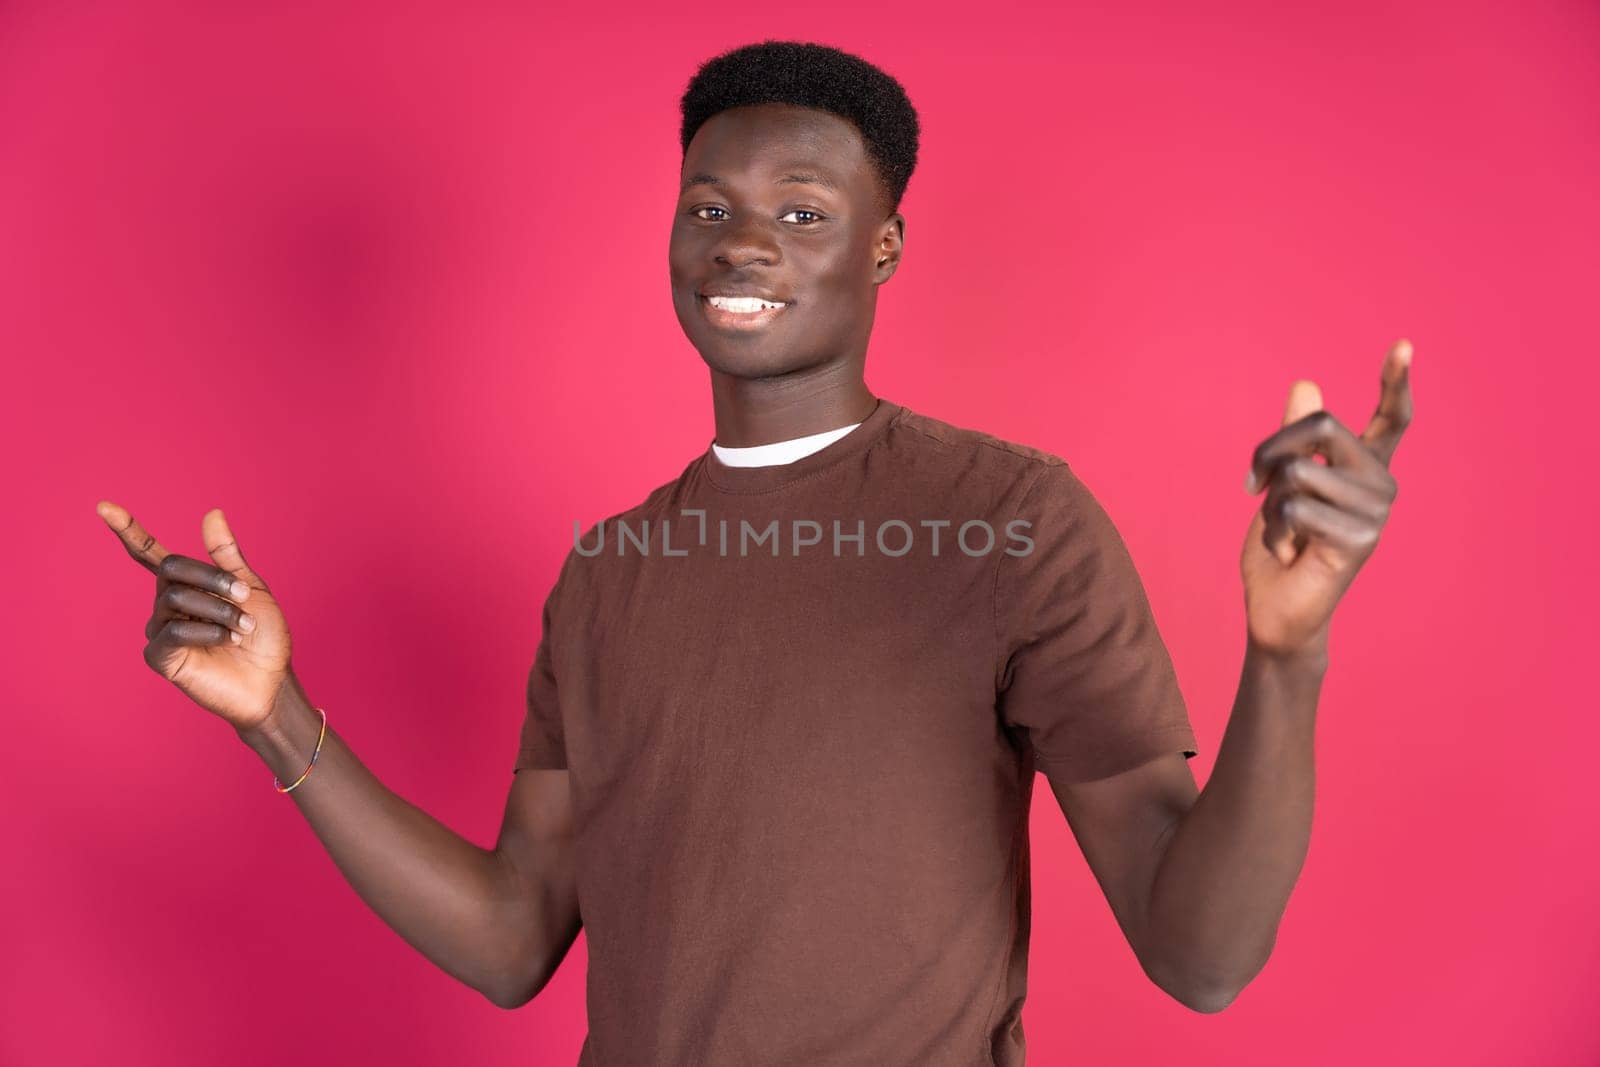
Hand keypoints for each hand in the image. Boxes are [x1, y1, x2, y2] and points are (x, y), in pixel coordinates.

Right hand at [98, 502, 294, 731]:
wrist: (271, 680)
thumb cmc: (262, 637)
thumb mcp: (250, 588)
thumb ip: (226, 555)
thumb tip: (211, 513)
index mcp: (187, 585)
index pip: (150, 553)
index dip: (128, 530)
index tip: (103, 506)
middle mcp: (167, 605)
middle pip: (171, 569)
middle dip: (211, 578)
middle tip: (243, 596)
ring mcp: (160, 630)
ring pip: (175, 599)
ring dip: (218, 609)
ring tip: (242, 627)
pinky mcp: (160, 657)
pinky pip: (172, 631)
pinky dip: (205, 631)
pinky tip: (224, 640)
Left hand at [1239, 338, 1414, 659]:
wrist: (1275, 610)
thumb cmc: (1279, 546)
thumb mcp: (1278, 484)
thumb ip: (1294, 440)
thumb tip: (1307, 383)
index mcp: (1364, 468)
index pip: (1390, 418)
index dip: (1396, 381)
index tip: (1403, 345)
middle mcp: (1380, 485)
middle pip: (1319, 427)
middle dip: (1270, 450)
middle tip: (1252, 484)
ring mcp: (1375, 513)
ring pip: (1297, 472)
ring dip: (1271, 503)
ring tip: (1287, 534)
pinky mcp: (1359, 540)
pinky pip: (1294, 509)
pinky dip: (1275, 531)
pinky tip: (1293, 554)